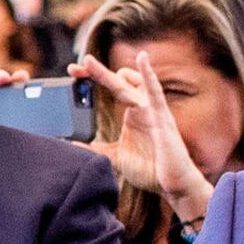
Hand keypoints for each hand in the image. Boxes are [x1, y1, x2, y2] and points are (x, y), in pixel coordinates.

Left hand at [76, 53, 212, 225]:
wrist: (171, 185)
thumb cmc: (151, 170)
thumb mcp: (115, 157)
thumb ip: (96, 149)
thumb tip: (72, 145)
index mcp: (132, 113)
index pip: (113, 87)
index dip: (95, 78)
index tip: (74, 73)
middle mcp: (142, 107)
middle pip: (118, 81)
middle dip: (95, 72)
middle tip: (75, 66)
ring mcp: (152, 110)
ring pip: (130, 83)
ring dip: (107, 74)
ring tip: (88, 63)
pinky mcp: (161, 116)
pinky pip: (155, 92)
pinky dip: (148, 74)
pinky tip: (142, 59)